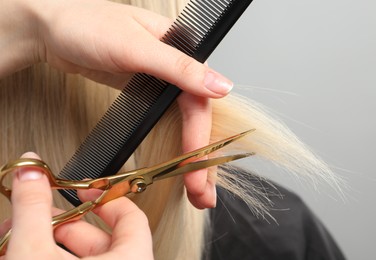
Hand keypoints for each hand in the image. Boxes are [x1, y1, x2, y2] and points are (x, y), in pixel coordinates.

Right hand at [1, 152, 153, 258]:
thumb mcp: (34, 253)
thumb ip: (33, 209)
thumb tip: (30, 174)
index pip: (132, 217)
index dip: (105, 197)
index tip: (85, 189)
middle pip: (99, 237)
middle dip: (61, 221)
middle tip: (41, 212)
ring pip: (81, 257)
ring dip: (48, 241)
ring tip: (18, 234)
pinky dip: (48, 258)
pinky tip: (20, 255)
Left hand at [2, 0, 231, 207]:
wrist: (49, 27)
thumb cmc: (85, 25)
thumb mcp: (134, 46)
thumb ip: (179, 67)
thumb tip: (221, 86)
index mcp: (181, 50)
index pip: (200, 103)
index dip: (201, 140)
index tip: (198, 172)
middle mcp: (176, 67)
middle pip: (197, 117)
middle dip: (201, 157)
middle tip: (201, 193)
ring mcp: (161, 79)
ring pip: (185, 121)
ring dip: (191, 155)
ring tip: (195, 186)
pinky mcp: (146, 89)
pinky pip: (168, 120)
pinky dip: (175, 143)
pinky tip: (178, 161)